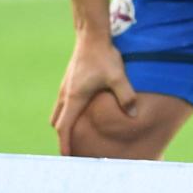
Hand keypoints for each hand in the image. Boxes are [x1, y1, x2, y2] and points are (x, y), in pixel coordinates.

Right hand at [52, 37, 137, 154]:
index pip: (64, 127)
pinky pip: (63, 102)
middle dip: (64, 137)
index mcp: (74, 98)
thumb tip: (134, 115)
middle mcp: (65, 94)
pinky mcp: (69, 80)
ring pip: (59, 112)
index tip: (66, 157)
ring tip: (76, 134)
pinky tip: (80, 112)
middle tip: (73, 149)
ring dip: (64, 124)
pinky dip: (67, 112)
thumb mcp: (118, 77)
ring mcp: (65, 87)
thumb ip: (126, 96)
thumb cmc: (104, 56)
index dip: (65, 144)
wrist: (92, 35)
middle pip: (58, 123)